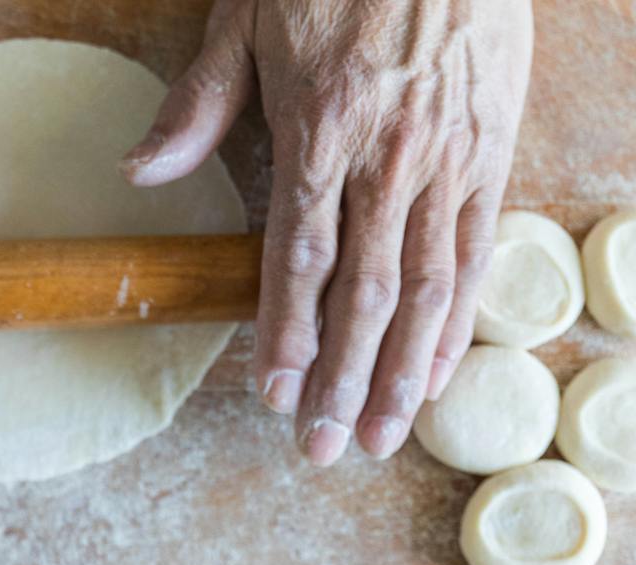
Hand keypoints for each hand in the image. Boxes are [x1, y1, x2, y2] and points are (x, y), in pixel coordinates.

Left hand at [123, 0, 531, 463]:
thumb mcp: (245, 18)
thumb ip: (197, 105)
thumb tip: (140, 174)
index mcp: (321, 131)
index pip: (298, 259)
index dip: (285, 334)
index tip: (273, 395)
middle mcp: (391, 159)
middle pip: (365, 294)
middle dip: (342, 380)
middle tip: (325, 449)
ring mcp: (450, 160)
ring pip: (427, 288)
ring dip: (403, 370)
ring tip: (382, 434)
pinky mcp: (495, 151)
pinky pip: (479, 251)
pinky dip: (461, 318)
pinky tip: (441, 370)